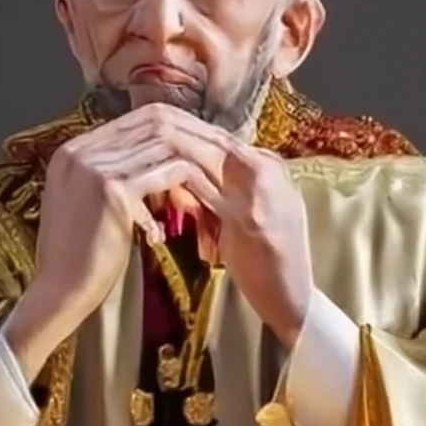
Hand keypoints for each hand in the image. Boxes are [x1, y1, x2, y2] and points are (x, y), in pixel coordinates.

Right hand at [3, 105, 215, 378]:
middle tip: (214, 165)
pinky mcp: (112, 190)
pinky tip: (196, 213)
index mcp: (71, 151)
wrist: (60, 291)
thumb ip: (109, 178)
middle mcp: (79, 151)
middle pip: (148, 127)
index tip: (195, 154)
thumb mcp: (84, 205)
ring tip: (210, 189)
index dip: (168, 135)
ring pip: (162, 149)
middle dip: (184, 146)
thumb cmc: (77, 256)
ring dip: (190, 169)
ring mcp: (94, 168)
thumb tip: (150, 165)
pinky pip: (166, 175)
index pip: (130, 123)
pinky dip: (187, 190)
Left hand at [157, 108, 313, 348]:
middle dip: (169, 129)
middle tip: (133, 128)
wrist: (293, 298)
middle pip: (211, 137)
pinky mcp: (246, 216)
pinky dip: (173, 178)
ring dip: (167, 148)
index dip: (181, 128)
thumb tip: (181, 182)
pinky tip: (148, 179)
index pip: (218, 136)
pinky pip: (201, 186)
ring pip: (204, 154)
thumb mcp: (246, 216)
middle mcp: (268, 169)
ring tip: (134, 146)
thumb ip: (221, 193)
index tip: (147, 127)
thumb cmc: (267, 262)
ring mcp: (259, 190)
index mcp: (271, 165)